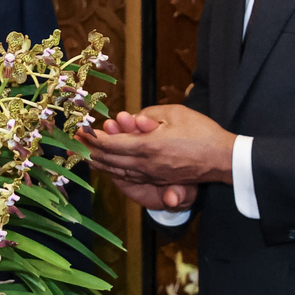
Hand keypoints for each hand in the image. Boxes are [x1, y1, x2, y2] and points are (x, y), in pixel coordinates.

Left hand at [80, 105, 235, 188]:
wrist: (223, 159)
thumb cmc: (201, 133)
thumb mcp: (174, 113)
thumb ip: (148, 116)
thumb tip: (132, 120)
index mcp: (147, 147)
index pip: (111, 144)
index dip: (92, 139)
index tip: (77, 132)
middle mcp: (145, 164)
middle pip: (108, 159)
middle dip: (88, 150)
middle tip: (71, 144)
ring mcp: (151, 175)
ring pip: (116, 170)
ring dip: (97, 163)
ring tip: (82, 156)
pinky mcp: (157, 180)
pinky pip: (128, 177)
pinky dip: (112, 171)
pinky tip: (106, 167)